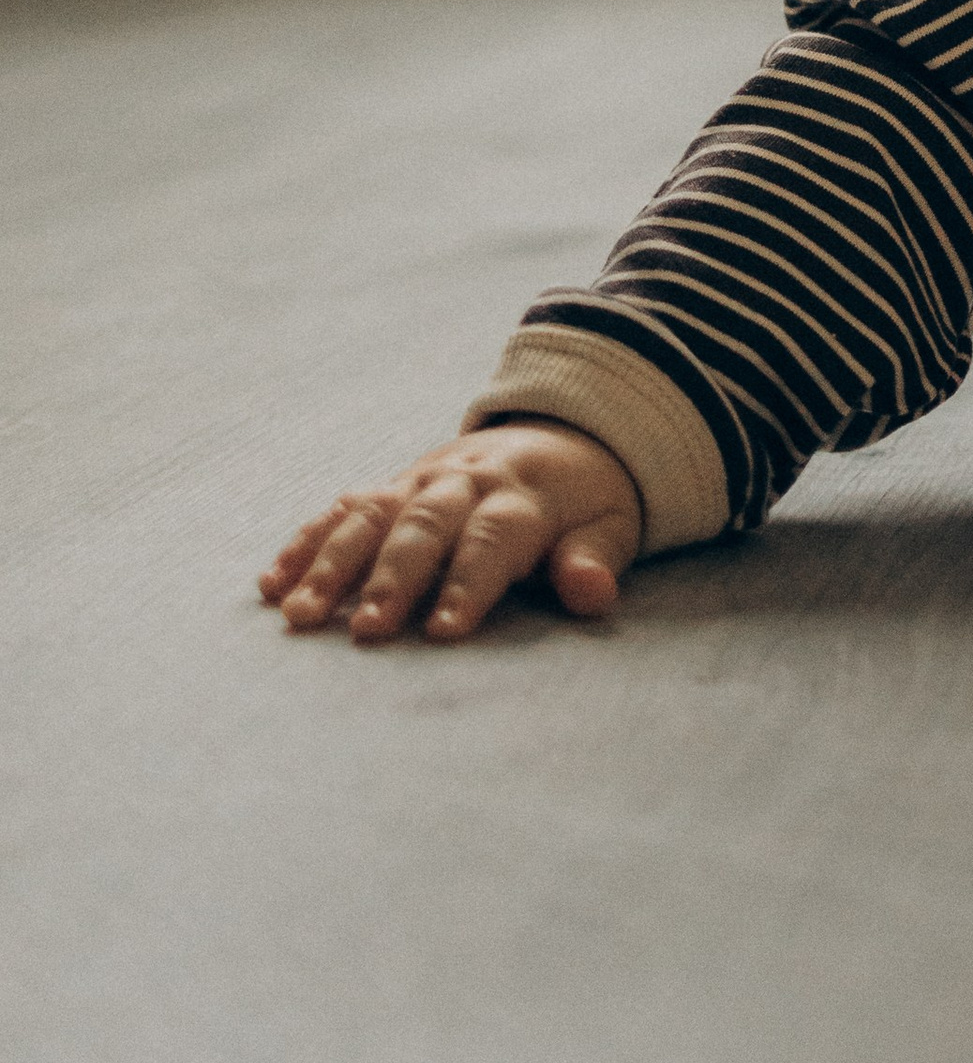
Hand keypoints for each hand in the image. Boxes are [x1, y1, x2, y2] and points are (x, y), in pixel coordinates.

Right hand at [259, 422, 642, 645]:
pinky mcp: (392, 483)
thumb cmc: (583, 500)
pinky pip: (342, 507)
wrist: (560, 430)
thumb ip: (594, 559)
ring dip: (332, 563)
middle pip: (423, 524)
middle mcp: (465, 481)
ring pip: (371, 515)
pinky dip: (306, 541)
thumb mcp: (610, 524)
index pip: (493, 538)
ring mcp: (421, 478)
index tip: (443, 633)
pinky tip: (271, 583)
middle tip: (364, 630)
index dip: (469, 584)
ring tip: (298, 614)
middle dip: (392, 577)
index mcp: (522, 495)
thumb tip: (592, 591)